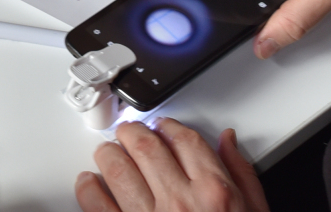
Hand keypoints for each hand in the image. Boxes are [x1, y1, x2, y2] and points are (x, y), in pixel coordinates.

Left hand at [76, 121, 268, 211]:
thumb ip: (242, 176)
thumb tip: (228, 144)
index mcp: (214, 193)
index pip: (184, 141)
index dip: (169, 126)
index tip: (162, 126)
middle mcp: (180, 201)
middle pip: (145, 146)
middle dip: (133, 132)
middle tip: (128, 132)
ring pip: (116, 167)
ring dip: (109, 154)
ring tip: (108, 154)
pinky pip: (96, 203)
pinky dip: (88, 187)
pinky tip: (90, 183)